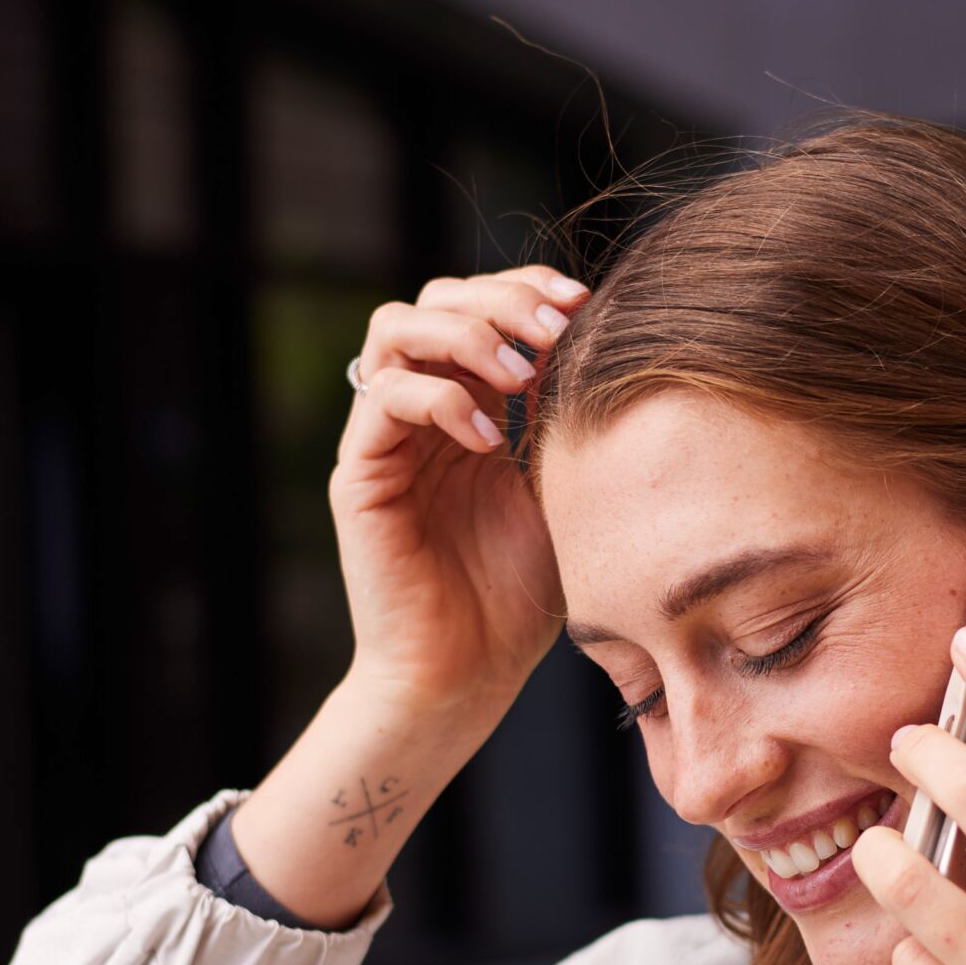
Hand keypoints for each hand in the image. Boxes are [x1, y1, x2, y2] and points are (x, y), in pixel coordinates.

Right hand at [333, 265, 586, 718]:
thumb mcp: (563, 494)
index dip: (528, 290)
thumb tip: (605, 348)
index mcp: (470, 407)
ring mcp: (385, 437)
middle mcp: (421, 411)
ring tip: (520, 378)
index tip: (586, 304)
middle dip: (501, 299)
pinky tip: (489, 441)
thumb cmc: (519, 596)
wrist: (466, 674)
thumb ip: (567, 423)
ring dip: (465, 334)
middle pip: (436, 298)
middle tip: (556, 329)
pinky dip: (439, 399)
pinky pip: (383, 396)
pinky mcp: (360, 472)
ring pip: (395, 328)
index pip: (481, 308)